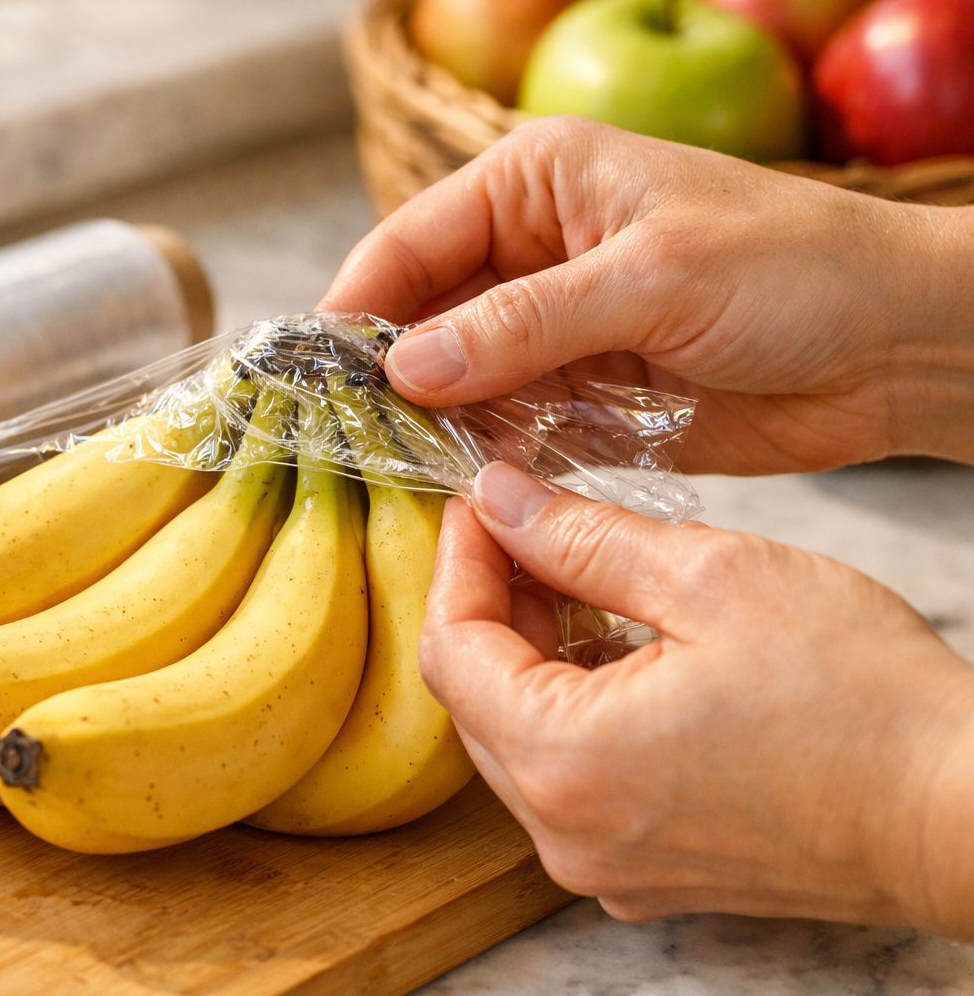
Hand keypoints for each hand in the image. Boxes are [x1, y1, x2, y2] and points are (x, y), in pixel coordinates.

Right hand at [322, 117, 973, 473]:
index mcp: (536, 183)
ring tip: (390, 473)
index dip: (356, 307)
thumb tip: (405, 367)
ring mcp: (552, 331)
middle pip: (421, 317)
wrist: (898, 347)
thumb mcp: (653, 279)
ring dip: (430, 425)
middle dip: (385, 376)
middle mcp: (530, 253)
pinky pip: (505, 429)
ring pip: (456, 381)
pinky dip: (481, 458)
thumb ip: (524, 324)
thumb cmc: (794, 271)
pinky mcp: (580, 398)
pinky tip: (456, 488)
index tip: (308, 376)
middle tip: (340, 439)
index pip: (411, 242)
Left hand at [422, 461, 973, 938]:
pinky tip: (622, 651)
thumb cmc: (864, 703)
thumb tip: (500, 501)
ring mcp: (603, 865)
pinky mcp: (644, 872)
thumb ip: (583, 538)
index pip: (451, 647)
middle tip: (529, 528)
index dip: (458, 561)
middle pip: (475, 698)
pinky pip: (570, 779)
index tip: (482, 503)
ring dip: (534, 655)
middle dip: (492, 604)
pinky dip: (575, 709)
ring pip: (519, 739)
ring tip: (583, 579)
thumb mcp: (714, 579)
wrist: (965, 814)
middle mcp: (566, 833)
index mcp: (565, 761)